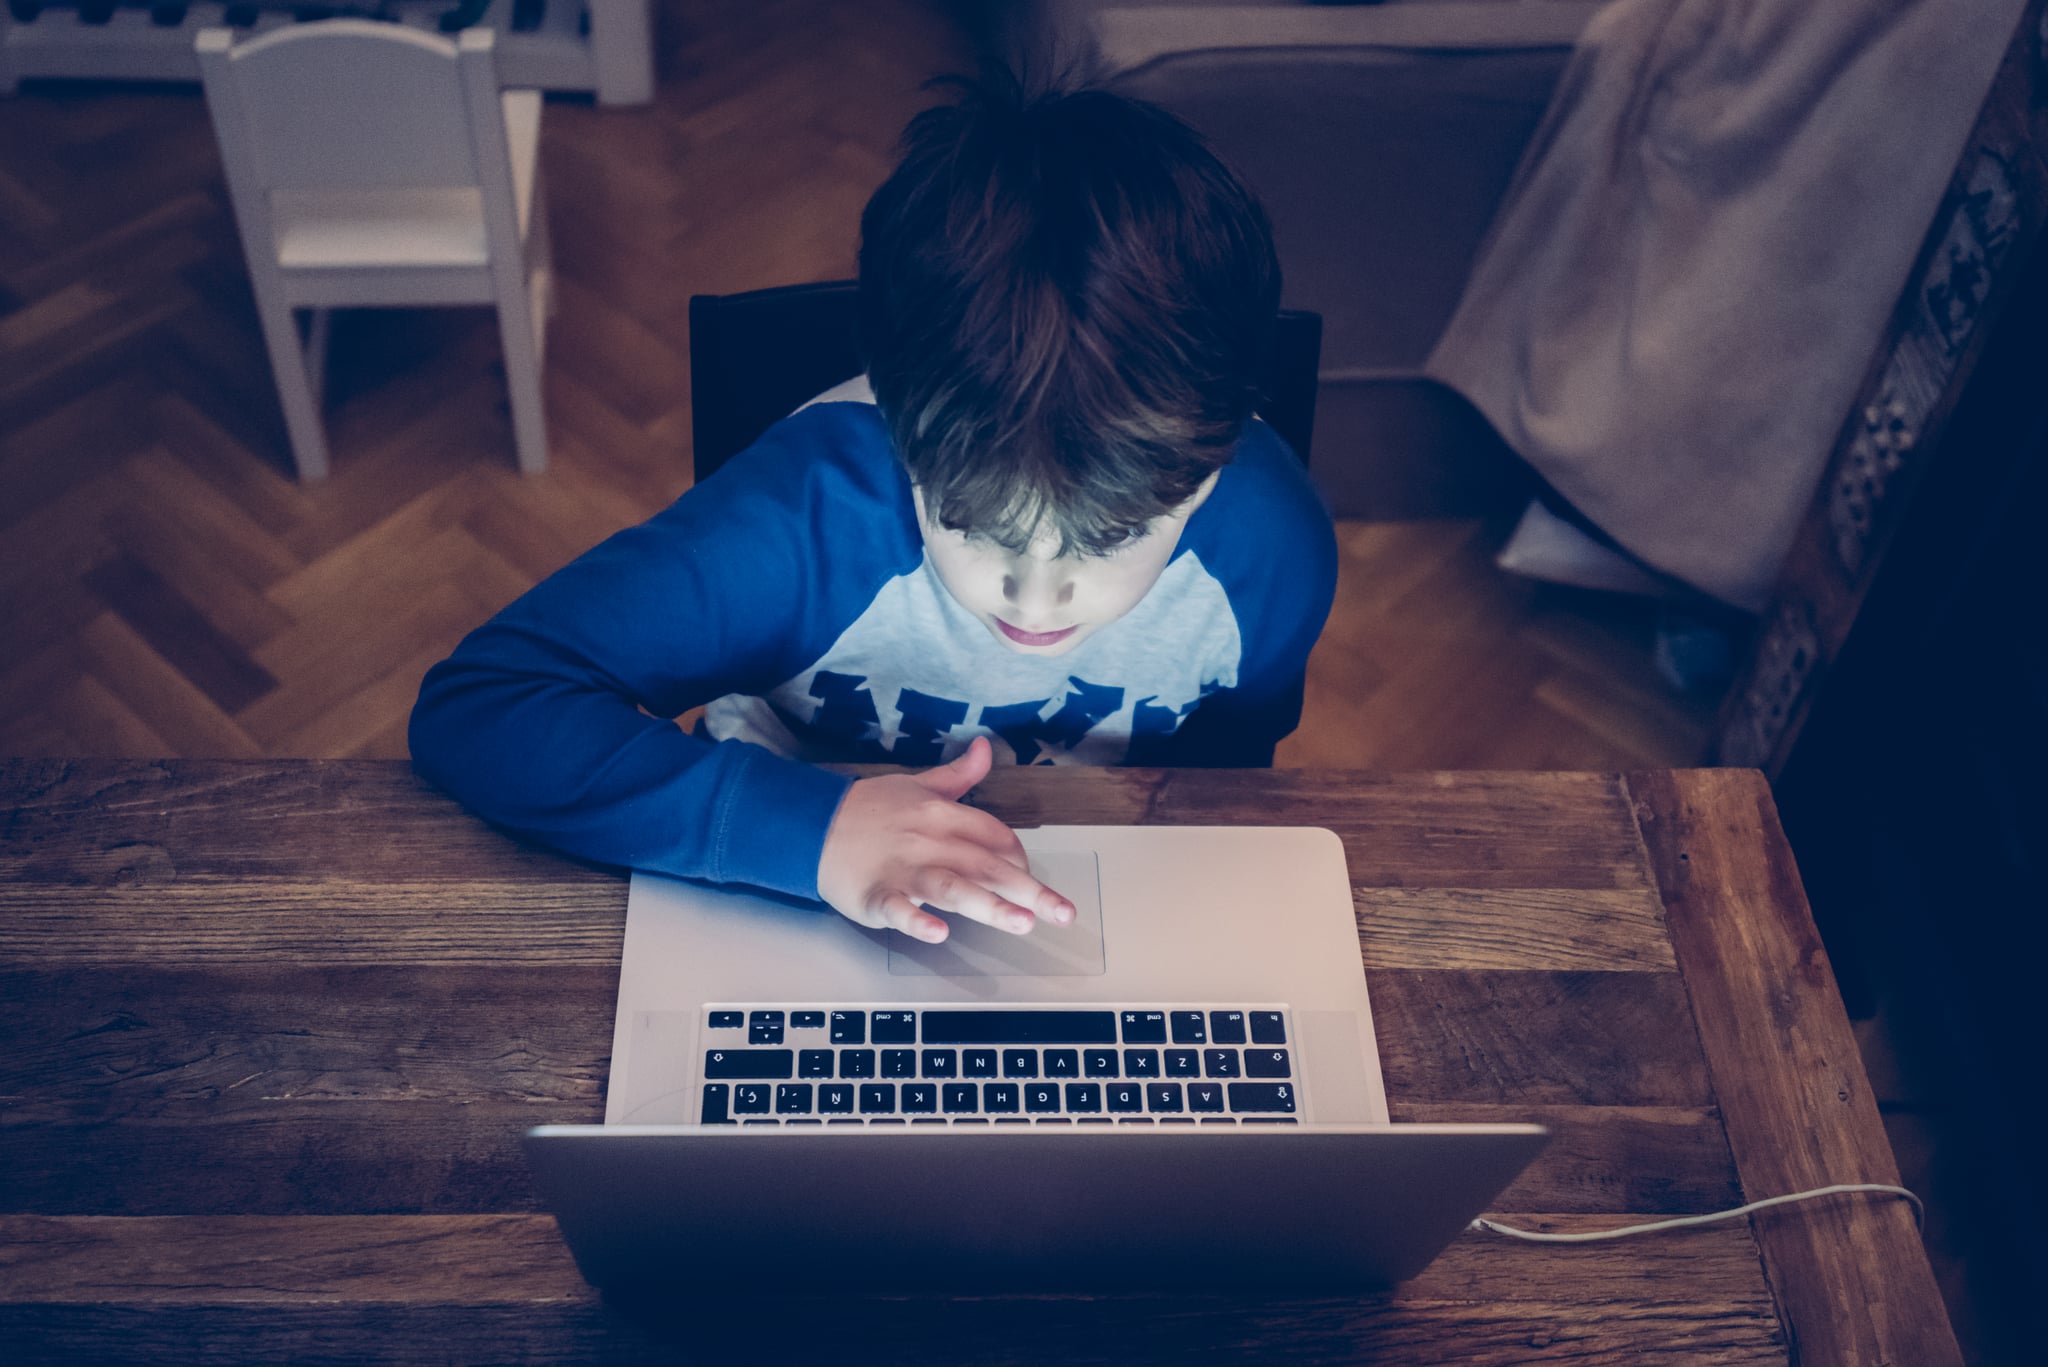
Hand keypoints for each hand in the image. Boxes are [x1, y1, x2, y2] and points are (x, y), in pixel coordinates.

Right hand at [816, 736, 1075, 942]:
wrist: (810, 824)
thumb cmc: (866, 809)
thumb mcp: (916, 784)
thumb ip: (958, 775)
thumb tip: (987, 748)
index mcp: (941, 814)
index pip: (994, 835)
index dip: (1018, 857)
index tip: (1030, 876)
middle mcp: (929, 841)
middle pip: (986, 865)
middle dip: (1028, 889)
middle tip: (1062, 913)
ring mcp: (903, 869)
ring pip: (953, 886)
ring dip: (989, 905)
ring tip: (1022, 923)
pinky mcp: (876, 894)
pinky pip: (899, 907)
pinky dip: (917, 919)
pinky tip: (938, 933)